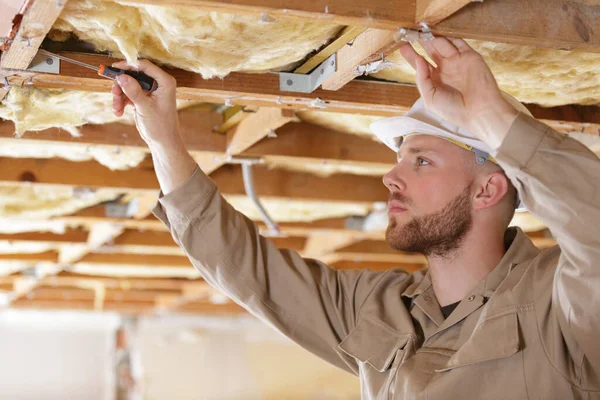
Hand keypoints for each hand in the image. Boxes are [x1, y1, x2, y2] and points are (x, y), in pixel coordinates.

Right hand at [111, 59, 180, 149]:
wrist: (163, 142)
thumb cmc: (160, 126)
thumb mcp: (145, 108)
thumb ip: (133, 91)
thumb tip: (121, 76)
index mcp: (165, 82)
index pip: (144, 66)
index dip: (128, 66)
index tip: (114, 69)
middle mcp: (158, 83)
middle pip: (134, 75)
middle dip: (122, 84)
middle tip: (114, 93)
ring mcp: (150, 91)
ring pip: (128, 84)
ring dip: (119, 95)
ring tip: (116, 108)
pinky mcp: (143, 98)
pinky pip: (128, 93)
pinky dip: (121, 101)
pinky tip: (119, 111)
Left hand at [400, 37, 517, 135]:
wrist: (478, 109)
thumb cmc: (453, 109)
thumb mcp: (430, 98)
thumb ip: (422, 78)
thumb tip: (419, 59)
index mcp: (434, 80)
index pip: (420, 63)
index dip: (411, 54)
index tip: (401, 44)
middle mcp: (445, 69)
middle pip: (430, 50)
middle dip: (421, 41)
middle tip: (411, 31)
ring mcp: (457, 61)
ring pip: (443, 44)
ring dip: (433, 36)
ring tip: (422, 29)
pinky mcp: (470, 55)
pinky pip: (459, 42)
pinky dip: (450, 35)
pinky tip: (440, 30)